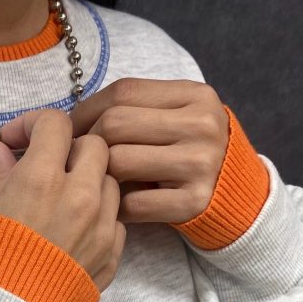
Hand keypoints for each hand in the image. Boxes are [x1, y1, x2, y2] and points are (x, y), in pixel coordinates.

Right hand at [0, 109, 125, 293]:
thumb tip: (0, 150)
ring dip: (91, 181)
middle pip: (95, 146)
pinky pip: (116, 220)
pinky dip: (99, 217)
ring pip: (111, 182)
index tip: (20, 141)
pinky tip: (75, 230)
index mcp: (42, 178)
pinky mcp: (111, 254)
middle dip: (71, 149)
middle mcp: (79, 196)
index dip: (36, 125)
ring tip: (65, 200)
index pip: (55, 124)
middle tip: (49, 167)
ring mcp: (100, 226)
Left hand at [2, 78, 229, 225]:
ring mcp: (200, 164)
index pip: (123, 92)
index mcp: (195, 96)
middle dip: (86, 144)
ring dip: (99, 177)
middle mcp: (201, 125)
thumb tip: (68, 120)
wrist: (237, 199)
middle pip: (115, 125)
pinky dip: (116, 208)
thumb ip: (138, 112)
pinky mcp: (194, 202)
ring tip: (94, 185)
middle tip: (73, 162)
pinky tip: (115, 209)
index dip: (85, 110)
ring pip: (119, 163)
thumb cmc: (190, 156)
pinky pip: (133, 204)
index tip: (65, 130)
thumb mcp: (177, 120)